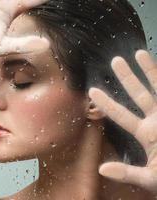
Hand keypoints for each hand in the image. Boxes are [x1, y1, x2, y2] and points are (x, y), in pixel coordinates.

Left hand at [89, 50, 156, 193]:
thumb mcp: (149, 178)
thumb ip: (127, 172)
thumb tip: (102, 169)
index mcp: (144, 132)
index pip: (120, 114)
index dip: (106, 103)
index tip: (91, 90)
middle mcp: (155, 119)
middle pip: (138, 94)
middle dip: (127, 77)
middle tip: (114, 60)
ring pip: (156, 87)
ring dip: (149, 70)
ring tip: (138, 53)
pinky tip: (154, 59)